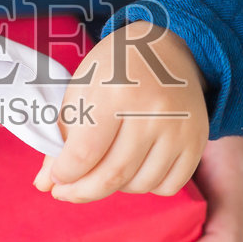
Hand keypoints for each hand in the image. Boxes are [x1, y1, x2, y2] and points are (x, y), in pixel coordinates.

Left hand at [33, 20, 207, 202]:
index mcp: (115, 92)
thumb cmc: (115, 69)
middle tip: (67, 192)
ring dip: (115, 188)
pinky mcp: (196, 140)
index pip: (84, 154)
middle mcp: (151, 111)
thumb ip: (62, 138)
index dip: (64, 175)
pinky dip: (148, 186)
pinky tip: (135, 168)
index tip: (56, 180)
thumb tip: (46, 184)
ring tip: (104, 170)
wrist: (164, 49)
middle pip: (112, 176)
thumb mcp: (81, 92)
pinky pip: (169, 186)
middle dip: (82, 192)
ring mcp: (178, 128)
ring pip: (140, 185)